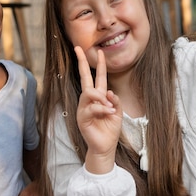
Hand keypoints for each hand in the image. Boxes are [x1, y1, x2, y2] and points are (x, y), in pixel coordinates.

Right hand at [74, 46, 122, 173]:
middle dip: (82, 63)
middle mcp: (89, 100)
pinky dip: (102, 109)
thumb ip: (114, 101)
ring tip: (110, 107)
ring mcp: (83, 108)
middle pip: (84, 78)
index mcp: (98, 97)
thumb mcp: (117, 113)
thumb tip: (109, 92)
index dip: (99, 65)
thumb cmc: (109, 130)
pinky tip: (110, 113)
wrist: (105, 146)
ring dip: (101, 97)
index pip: (97, 78)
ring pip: (88, 93)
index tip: (99, 51)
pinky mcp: (82, 118)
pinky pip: (91, 108)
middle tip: (78, 48)